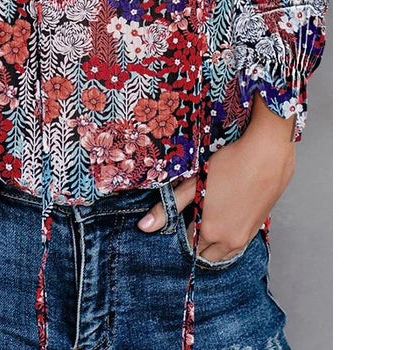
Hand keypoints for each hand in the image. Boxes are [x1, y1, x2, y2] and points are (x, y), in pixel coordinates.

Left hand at [137, 93, 295, 261]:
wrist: (267, 155)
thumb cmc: (230, 165)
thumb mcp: (195, 184)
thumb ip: (169, 207)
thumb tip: (143, 227)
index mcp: (211, 231)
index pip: (188, 244)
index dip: (182, 230)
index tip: (182, 216)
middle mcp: (230, 242)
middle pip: (206, 255)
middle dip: (197, 243)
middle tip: (193, 219)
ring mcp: (247, 237)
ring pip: (224, 253)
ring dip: (214, 245)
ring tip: (209, 219)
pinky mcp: (259, 229)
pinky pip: (239, 245)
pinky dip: (229, 239)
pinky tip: (227, 216)